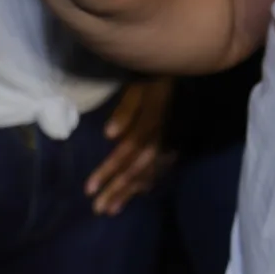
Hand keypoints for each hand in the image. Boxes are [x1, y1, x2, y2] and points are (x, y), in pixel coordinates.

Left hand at [86, 79, 171, 214]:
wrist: (184, 64)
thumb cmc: (156, 72)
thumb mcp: (140, 84)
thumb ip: (128, 108)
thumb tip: (110, 135)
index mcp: (152, 122)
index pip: (128, 151)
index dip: (109, 170)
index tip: (89, 190)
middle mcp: (162, 134)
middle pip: (138, 166)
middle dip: (118, 189)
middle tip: (98, 209)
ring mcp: (170, 138)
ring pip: (150, 168)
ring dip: (131, 190)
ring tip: (113, 209)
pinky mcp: (174, 138)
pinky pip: (162, 164)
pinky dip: (150, 179)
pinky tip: (140, 190)